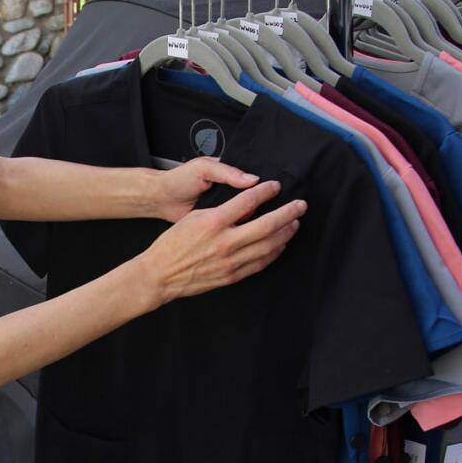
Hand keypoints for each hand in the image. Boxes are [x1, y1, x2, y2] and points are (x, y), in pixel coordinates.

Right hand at [136, 180, 306, 304]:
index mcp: (213, 222)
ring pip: (268, 245)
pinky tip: (280, 244)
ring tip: (294, 223)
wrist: (160, 274)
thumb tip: (248, 206)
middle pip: (267, 225)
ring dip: (285, 233)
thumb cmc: (173, 243)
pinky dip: (274, 252)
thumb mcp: (195, 217)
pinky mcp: (232, 276)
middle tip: (301, 205)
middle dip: (288, 213)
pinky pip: (260, 263)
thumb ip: (223, 211)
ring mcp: (230, 261)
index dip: (266, 191)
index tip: (276, 186)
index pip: (248, 201)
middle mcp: (225, 242)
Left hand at [150, 157, 261, 222]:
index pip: (256, 179)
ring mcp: (227, 209)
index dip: (266, 186)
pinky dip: (240, 228)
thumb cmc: (178, 180)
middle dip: (263, 203)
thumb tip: (252, 179)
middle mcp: (232, 191)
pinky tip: (247, 231)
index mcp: (230, 173)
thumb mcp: (202, 168)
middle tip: (271, 208)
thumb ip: (226, 172)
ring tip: (262, 220)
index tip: (277, 190)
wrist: (161, 199)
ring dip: (253, 217)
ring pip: (248, 214)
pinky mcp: (220, 224)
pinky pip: (235, 226)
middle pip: (255, 198)